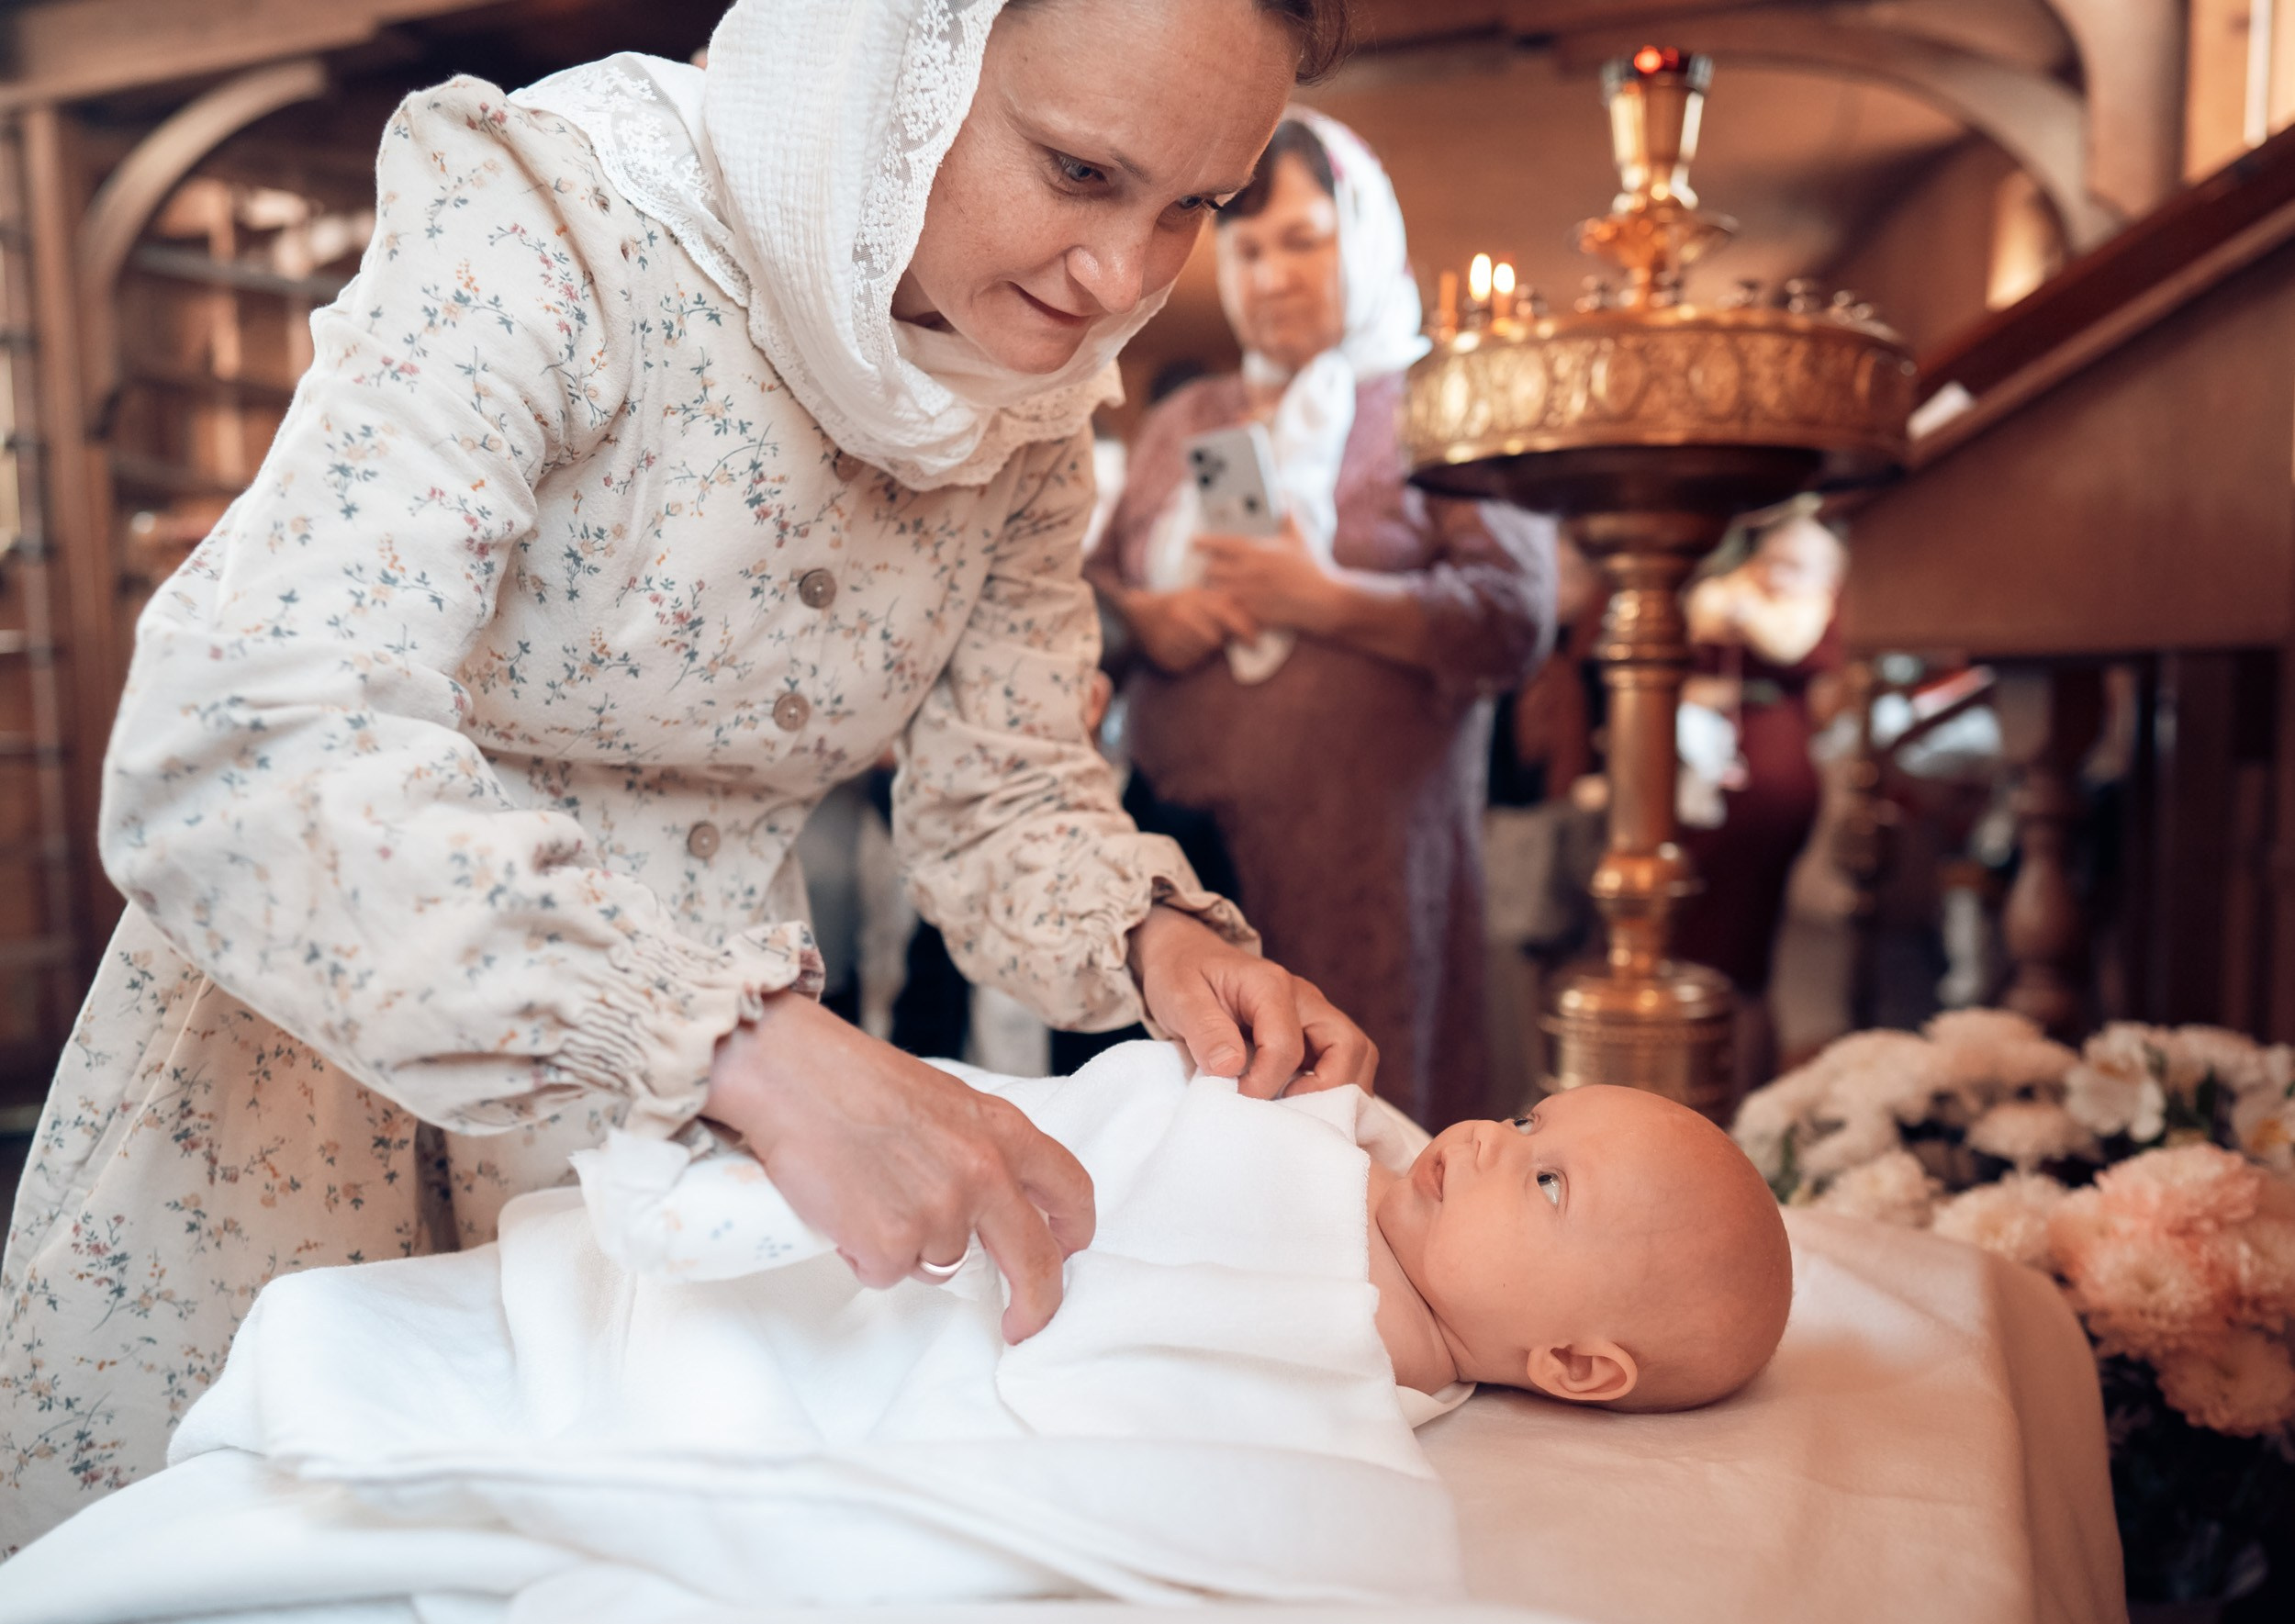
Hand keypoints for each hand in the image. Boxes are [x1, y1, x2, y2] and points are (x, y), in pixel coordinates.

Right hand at [702, 992, 1093, 1342]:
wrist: (793, 1077)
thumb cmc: (858, 1081)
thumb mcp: (949, 1102)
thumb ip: (981, 1149)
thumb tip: (994, 1201)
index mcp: (1004, 1132)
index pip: (1069, 1190)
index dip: (1074, 1229)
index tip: (1067, 1253)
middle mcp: (984, 1176)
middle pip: (1034, 1260)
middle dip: (1036, 1303)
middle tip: (1022, 1325)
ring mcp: (941, 1214)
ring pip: (941, 1263)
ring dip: (910, 1247)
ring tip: (870, 1194)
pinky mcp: (893, 1246)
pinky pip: (888, 1272)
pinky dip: (866, 1255)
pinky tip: (845, 1210)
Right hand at [1125, 586, 1260, 673]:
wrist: (1137, 616)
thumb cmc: (1177, 605)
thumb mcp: (1198, 595)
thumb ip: (1223, 604)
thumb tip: (1255, 622)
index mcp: (1192, 599)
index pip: (1226, 616)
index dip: (1244, 631)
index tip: (1255, 642)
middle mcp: (1180, 616)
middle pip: (1215, 640)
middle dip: (1219, 641)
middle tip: (1218, 639)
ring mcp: (1170, 637)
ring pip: (1202, 653)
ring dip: (1204, 651)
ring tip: (1192, 639)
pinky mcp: (1164, 656)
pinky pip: (1189, 664)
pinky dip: (1190, 659)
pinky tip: (1181, 647)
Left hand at [1128, 904, 1377, 1099]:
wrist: (1185, 955)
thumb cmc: (1181, 974)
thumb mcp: (1179, 998)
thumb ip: (1205, 1031)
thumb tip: (1232, 1069)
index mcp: (1271, 985)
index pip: (1287, 1045)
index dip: (1266, 1082)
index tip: (1239, 1100)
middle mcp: (1304, 998)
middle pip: (1348, 1045)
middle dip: (1328, 1089)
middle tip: (1288, 1115)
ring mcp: (1313, 1015)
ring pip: (1357, 1053)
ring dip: (1341, 1091)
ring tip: (1303, 1116)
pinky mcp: (1312, 1033)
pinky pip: (1342, 1061)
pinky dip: (1335, 1089)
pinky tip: (1306, 1110)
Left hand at [1195, 518, 1340, 633]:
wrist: (1324, 601)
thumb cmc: (1313, 567)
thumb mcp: (1302, 536)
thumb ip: (1288, 515)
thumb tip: (1282, 497)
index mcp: (1257, 551)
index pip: (1219, 544)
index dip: (1203, 542)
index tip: (1193, 542)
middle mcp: (1249, 572)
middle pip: (1211, 570)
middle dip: (1210, 568)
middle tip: (1212, 567)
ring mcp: (1249, 595)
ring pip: (1217, 591)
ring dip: (1216, 588)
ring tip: (1219, 586)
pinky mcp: (1253, 614)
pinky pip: (1229, 611)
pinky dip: (1225, 607)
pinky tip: (1229, 605)